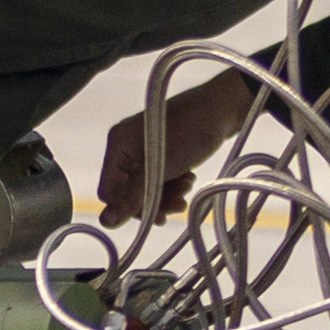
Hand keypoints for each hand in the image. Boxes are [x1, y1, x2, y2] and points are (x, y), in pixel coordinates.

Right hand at [93, 65, 266, 216]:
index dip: (130, 208)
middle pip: (128, 190)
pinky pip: (159, 175)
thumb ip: (132, 196)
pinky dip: (173, 182)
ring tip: (187, 187)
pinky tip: (188, 178)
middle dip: (153, 201)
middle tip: (177, 206)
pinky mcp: (161, 148)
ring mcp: (144, 146)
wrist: (224, 107)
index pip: (110, 190)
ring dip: (166, 193)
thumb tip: (105, 222)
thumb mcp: (161, 168)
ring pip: (146, 185)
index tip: (156, 217)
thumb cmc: (191, 131)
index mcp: (118, 144)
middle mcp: (126, 145)